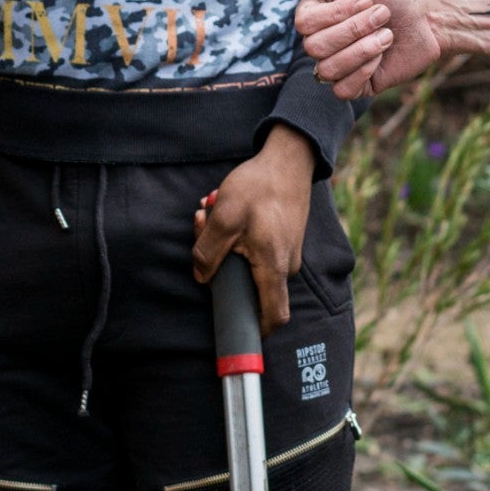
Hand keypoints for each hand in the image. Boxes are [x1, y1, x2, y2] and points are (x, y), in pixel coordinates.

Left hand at [193, 124, 314, 334]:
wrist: (288, 159)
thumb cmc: (258, 186)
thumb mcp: (225, 216)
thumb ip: (208, 251)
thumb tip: (201, 277)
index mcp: (273, 266)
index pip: (273, 316)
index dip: (255, 331)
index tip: (233, 330)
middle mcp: (285, 266)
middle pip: (251, 288)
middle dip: (220, 269)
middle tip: (202, 229)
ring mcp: (286, 254)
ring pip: (249, 265)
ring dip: (224, 246)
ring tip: (210, 212)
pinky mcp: (282, 241)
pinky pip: (255, 251)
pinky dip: (236, 237)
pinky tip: (223, 210)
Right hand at [263, 0, 439, 99]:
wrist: (430, 15)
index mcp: (314, 15)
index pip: (304, 25)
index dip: (339, 14)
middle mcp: (321, 40)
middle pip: (315, 48)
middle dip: (356, 30)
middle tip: (383, 15)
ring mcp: (338, 65)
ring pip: (328, 70)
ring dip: (365, 49)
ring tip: (386, 35)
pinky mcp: (356, 86)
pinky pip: (342, 91)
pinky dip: (366, 71)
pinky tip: (382, 57)